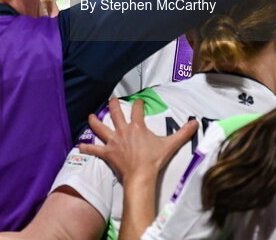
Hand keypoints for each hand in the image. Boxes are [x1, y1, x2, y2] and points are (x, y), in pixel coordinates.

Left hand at [79, 98, 197, 184]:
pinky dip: (87, 148)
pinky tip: (80, 146)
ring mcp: (114, 141)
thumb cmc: (154, 160)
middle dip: (113, 105)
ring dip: (95, 121)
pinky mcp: (107, 153)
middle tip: (111, 100)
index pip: (137, 109)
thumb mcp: (170, 145)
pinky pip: (95, 150)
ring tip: (90, 116)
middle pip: (115, 113)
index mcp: (137, 126)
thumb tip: (195, 123)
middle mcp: (123, 131)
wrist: (141, 175)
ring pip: (101, 128)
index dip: (138, 104)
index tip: (138, 101)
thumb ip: (183, 133)